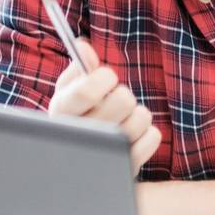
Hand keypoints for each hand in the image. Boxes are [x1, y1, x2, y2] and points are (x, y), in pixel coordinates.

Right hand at [48, 38, 160, 171]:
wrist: (77, 165)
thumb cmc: (76, 118)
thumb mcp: (68, 94)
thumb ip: (77, 68)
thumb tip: (84, 46)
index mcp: (61, 114)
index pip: (87, 90)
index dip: (104, 77)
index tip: (107, 78)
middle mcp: (81, 137)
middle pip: (123, 100)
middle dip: (122, 95)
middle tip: (114, 102)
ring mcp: (105, 156)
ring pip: (141, 117)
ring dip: (136, 113)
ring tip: (122, 120)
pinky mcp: (126, 168)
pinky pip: (153, 136)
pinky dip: (147, 133)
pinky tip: (132, 137)